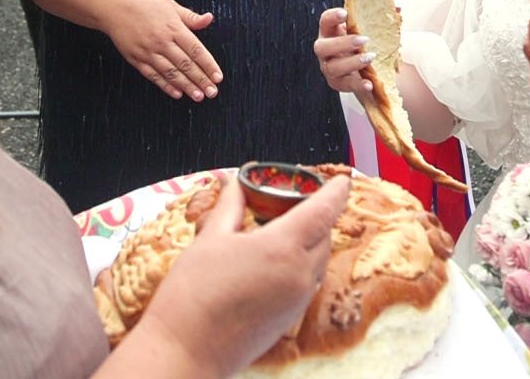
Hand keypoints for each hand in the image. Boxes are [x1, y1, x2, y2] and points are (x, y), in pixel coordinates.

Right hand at [99, 0, 221, 100]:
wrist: (114, 5)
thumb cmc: (143, 2)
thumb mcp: (170, 4)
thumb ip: (190, 17)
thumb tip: (209, 19)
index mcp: (174, 27)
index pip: (196, 50)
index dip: (209, 65)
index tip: (218, 77)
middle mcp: (162, 41)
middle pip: (186, 65)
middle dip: (201, 80)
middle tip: (212, 92)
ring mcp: (149, 52)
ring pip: (171, 73)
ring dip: (186, 86)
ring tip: (198, 96)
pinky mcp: (136, 59)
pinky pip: (154, 76)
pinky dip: (166, 86)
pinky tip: (177, 93)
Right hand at [137, 175, 349, 376]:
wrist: (187, 351)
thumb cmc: (193, 295)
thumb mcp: (210, 239)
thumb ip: (230, 207)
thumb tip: (235, 184)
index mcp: (283, 248)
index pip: (324, 210)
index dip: (336, 191)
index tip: (342, 179)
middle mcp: (300, 274)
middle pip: (325, 235)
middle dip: (318, 215)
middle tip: (297, 201)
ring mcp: (298, 300)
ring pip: (319, 260)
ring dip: (311, 241)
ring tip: (283, 230)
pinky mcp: (290, 319)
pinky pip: (308, 283)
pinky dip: (301, 265)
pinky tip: (274, 262)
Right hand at [313, 8, 372, 98]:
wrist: (363, 69)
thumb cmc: (362, 44)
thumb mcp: (367, 30)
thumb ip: (378, 19)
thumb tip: (399, 8)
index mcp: (330, 32)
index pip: (324, 21)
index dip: (332, 17)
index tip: (345, 13)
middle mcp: (325, 51)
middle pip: (322, 47)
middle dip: (342, 43)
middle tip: (364, 40)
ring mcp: (329, 68)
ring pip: (333, 67)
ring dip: (352, 62)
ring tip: (370, 57)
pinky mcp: (338, 83)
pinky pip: (346, 85)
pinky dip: (358, 85)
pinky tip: (369, 83)